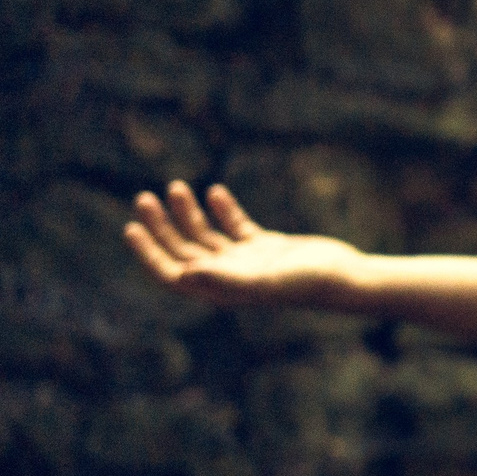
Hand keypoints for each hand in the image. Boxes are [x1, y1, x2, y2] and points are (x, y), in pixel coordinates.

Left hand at [124, 181, 362, 311]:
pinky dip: (223, 209)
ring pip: (206, 235)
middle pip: (183, 250)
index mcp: (221, 289)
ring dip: (188, 212)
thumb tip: (185, 273)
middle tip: (142, 198)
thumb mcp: (263, 280)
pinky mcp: (266, 246)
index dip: (148, 253)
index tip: (131, 228)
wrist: (345, 276)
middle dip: (161, 225)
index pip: (172, 273)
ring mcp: (247, 261)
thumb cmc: (307, 283)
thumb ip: (224, 279)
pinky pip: (235, 226)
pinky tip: (215, 191)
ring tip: (175, 186)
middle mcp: (229, 277)